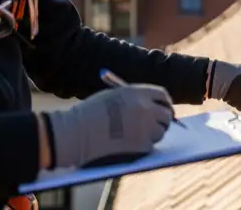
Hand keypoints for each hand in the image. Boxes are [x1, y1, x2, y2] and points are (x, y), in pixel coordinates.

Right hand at [44, 84, 173, 167]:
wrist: (74, 133)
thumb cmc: (88, 114)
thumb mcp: (113, 96)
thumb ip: (134, 98)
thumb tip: (153, 106)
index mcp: (138, 93)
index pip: (162, 95)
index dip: (164, 103)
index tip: (164, 109)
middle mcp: (146, 108)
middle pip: (166, 114)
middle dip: (163, 120)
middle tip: (158, 125)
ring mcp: (145, 127)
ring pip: (160, 132)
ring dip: (152, 134)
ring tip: (134, 136)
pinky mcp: (142, 145)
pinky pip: (150, 145)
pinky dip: (143, 146)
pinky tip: (127, 145)